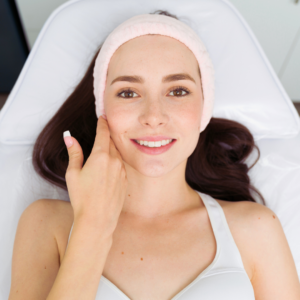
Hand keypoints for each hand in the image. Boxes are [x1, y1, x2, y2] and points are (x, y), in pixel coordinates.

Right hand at [63, 116, 127, 235]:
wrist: (98, 219)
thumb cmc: (82, 197)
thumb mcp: (73, 173)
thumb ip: (74, 153)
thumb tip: (69, 137)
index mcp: (101, 156)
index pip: (104, 133)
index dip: (103, 123)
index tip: (103, 117)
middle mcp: (114, 160)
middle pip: (111, 142)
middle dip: (106, 136)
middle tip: (102, 132)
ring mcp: (122, 170)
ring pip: (117, 154)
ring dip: (111, 150)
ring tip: (103, 153)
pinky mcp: (125, 180)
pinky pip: (120, 165)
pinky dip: (115, 162)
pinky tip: (107, 169)